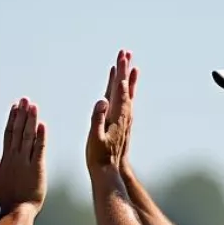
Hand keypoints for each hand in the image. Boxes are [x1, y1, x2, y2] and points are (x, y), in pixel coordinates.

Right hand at [0, 98, 45, 212]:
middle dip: (21, 114)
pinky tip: (42, 125)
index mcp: (5, 159)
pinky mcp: (36, 169)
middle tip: (25, 99)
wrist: (16, 211)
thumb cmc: (6, 198)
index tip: (15, 107)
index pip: (8, 134)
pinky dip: (40, 137)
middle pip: (18, 131)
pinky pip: (38, 150)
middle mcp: (14, 158)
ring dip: (30, 120)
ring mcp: (25, 162)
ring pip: (28, 137)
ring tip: (33, 106)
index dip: (12, 119)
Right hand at [86, 50, 138, 171]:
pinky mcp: (121, 125)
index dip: (120, 73)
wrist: (109, 173)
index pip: (119, 90)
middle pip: (124, 88)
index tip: (121, 57)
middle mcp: (123, 116)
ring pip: (126, 94)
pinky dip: (124, 91)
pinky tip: (124, 88)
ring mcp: (123, 120)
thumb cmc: (98, 157)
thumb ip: (97, 119)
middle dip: (124, 69)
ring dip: (126, 78)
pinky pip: (124, 103)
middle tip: (125, 52)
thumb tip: (102, 101)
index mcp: (116, 117)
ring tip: (128, 63)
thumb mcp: (94, 138)